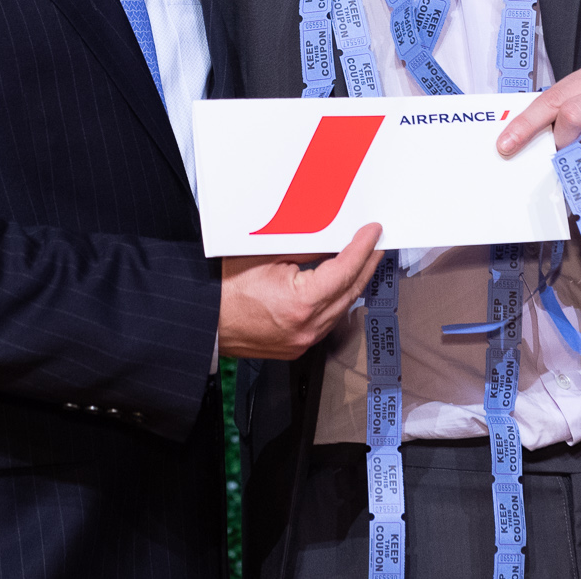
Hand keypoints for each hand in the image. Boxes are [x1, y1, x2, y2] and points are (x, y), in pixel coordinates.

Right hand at [218, 223, 383, 360]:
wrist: (204, 323)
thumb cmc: (224, 290)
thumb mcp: (265, 257)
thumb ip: (304, 249)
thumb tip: (330, 239)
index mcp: (301, 303)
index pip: (344, 270)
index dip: (362, 248)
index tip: (372, 233)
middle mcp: (307, 327)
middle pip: (350, 291)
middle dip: (366, 265)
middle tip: (376, 244)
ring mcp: (303, 341)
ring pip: (342, 309)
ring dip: (353, 284)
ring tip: (360, 262)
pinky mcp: (297, 348)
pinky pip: (327, 322)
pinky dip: (336, 301)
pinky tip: (337, 287)